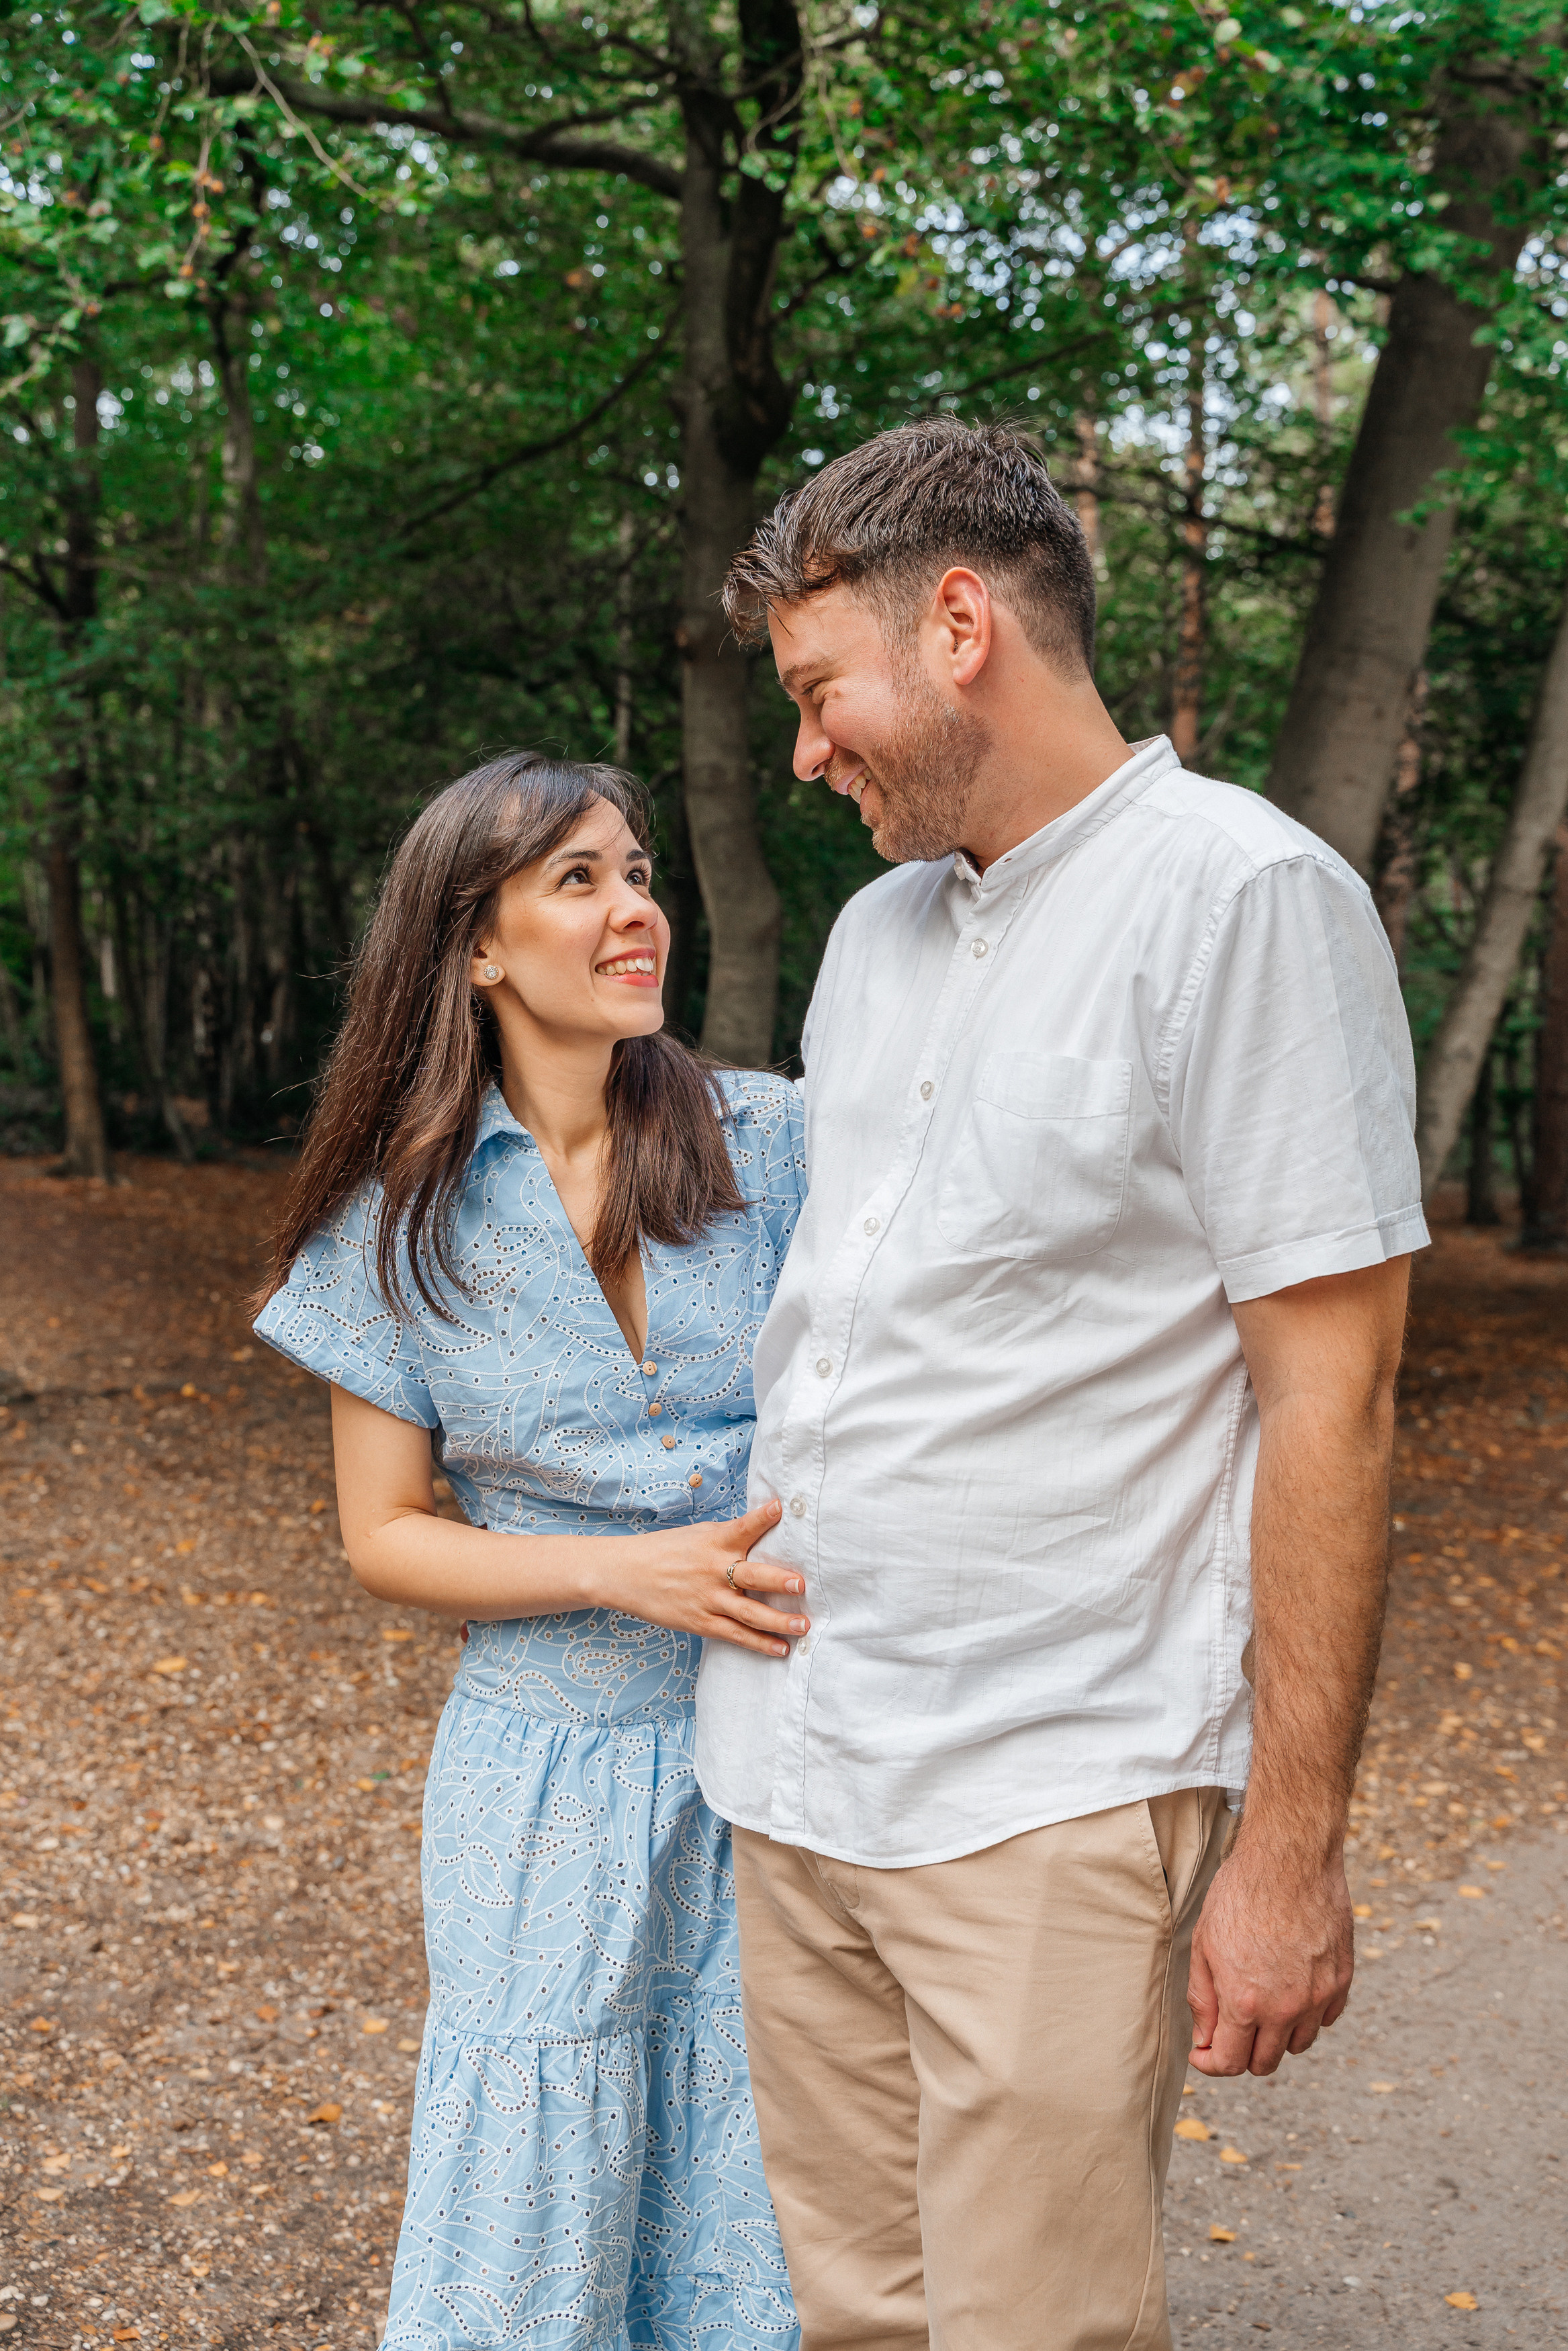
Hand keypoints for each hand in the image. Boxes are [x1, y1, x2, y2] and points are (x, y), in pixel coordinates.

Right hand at [598, 1497, 808, 1656]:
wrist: (626, 1574)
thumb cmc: (668, 1550)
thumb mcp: (698, 1534)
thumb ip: (730, 1536)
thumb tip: (765, 1528)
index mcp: (715, 1541)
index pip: (743, 1527)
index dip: (762, 1517)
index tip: (779, 1508)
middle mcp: (715, 1570)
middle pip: (752, 1575)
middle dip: (778, 1580)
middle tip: (801, 1584)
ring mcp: (708, 1599)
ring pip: (749, 1612)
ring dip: (779, 1620)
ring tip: (803, 1625)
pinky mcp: (701, 1622)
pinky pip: (736, 1635)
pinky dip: (760, 1643)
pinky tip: (781, 1648)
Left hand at [1186, 1842, 1353, 2076]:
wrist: (1291, 1857)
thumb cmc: (1241, 1893)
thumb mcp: (1204, 1943)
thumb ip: (1202, 1998)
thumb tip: (1203, 2038)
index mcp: (1246, 2003)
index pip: (1229, 2062)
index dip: (1210, 2062)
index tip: (1203, 2052)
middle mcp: (1286, 2009)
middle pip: (1265, 2062)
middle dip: (1242, 2052)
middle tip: (1229, 2028)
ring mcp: (1319, 1997)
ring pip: (1297, 2044)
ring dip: (1276, 2035)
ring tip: (1261, 2002)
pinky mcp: (1342, 1981)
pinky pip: (1324, 2018)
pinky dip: (1307, 2013)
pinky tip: (1291, 1986)